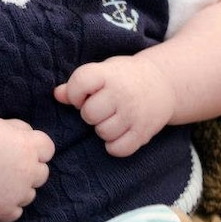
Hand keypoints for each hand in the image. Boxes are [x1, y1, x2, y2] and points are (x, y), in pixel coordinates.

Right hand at [0, 118, 53, 221]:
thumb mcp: (3, 124)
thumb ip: (22, 131)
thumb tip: (30, 137)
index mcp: (30, 146)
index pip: (48, 149)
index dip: (37, 149)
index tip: (23, 149)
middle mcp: (30, 170)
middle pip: (42, 173)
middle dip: (29, 169)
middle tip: (8, 166)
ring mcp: (19, 192)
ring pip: (30, 194)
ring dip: (19, 189)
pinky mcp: (6, 210)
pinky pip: (16, 213)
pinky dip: (7, 207)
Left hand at [54, 55, 175, 156]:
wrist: (163, 82)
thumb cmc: (124, 77)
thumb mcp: (103, 72)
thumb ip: (79, 83)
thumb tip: (57, 95)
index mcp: (108, 74)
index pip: (80, 83)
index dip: (75, 93)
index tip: (83, 95)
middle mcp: (121, 93)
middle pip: (89, 114)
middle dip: (90, 114)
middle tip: (100, 109)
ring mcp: (134, 113)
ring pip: (103, 133)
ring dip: (103, 129)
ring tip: (111, 119)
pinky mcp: (143, 132)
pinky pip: (118, 149)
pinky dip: (115, 146)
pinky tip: (118, 133)